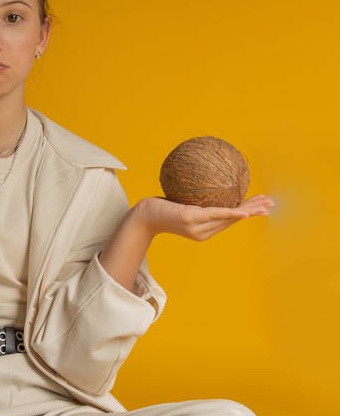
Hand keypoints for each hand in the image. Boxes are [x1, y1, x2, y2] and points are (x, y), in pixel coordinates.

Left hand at [133, 194, 274, 241]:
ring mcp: (199, 226)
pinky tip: (244, 211)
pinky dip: (232, 213)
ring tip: (265, 205)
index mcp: (204, 230)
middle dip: (254, 212)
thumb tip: (204, 183)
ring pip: (229, 218)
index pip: (229, 220)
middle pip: (234, 220)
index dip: (247, 212)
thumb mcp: (180, 205)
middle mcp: (204, 232)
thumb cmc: (160, 209)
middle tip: (272, 205)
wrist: (143, 217)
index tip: (261, 206)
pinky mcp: (192, 219)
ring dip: (249, 211)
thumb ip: (194, 200)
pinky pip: (216, 214)